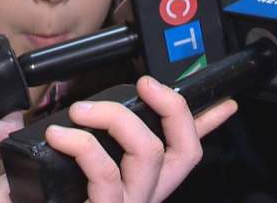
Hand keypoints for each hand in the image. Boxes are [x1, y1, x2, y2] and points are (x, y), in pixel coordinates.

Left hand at [0, 76, 236, 202]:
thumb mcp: (52, 170)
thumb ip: (74, 149)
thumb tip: (75, 116)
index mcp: (135, 188)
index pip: (183, 156)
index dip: (208, 126)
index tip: (224, 101)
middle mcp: (138, 201)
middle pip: (185, 152)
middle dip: (172, 108)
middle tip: (147, 86)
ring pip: (149, 154)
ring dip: (116, 119)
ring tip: (82, 111)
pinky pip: (105, 173)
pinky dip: (83, 143)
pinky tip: (61, 135)